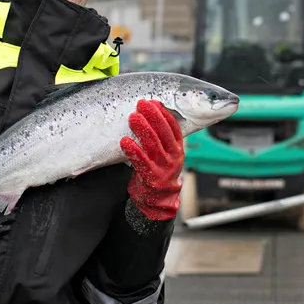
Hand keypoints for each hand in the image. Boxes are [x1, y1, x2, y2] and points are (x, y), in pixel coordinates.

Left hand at [120, 99, 183, 220]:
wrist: (159, 201)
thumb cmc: (160, 172)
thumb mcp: (167, 155)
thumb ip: (162, 139)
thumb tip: (151, 114)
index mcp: (178, 150)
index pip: (174, 128)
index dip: (164, 114)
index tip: (153, 102)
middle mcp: (173, 158)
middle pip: (163, 134)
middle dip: (153, 117)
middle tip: (141, 105)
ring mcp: (163, 169)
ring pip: (153, 146)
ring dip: (143, 129)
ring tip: (133, 117)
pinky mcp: (151, 178)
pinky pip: (141, 162)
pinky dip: (133, 150)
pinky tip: (125, 141)